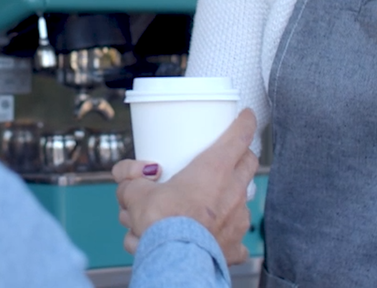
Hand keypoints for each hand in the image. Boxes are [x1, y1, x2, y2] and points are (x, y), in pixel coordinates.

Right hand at [112, 109, 258, 264]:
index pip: (239, 136)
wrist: (174, 260)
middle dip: (240, 158)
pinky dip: (223, 237)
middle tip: (227, 158)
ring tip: (200, 208)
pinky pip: (235, 239)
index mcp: (215, 169)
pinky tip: (210, 238)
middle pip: (248, 164)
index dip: (244, 122)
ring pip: (239, 202)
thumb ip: (130, 180)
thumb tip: (128, 180)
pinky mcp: (234, 246)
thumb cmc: (161, 224)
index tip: (247, 116)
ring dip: (225, 200)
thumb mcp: (135, 193)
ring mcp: (238, 220)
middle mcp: (233, 192)